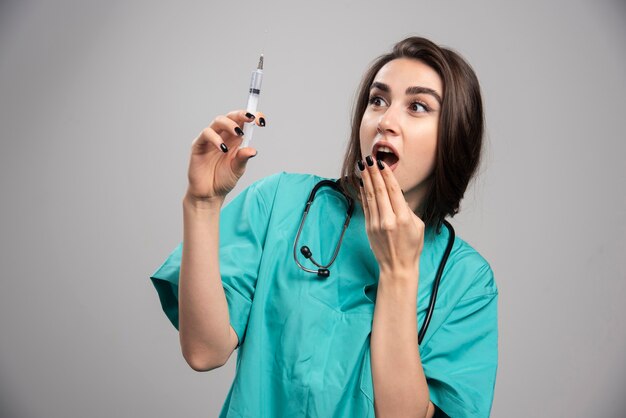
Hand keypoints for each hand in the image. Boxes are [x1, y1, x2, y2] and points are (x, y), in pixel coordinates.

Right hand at [186, 110, 264, 200]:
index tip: (261, 120)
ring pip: (218, 121)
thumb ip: (243, 158)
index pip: (242, 122)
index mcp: (235, 140)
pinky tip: (223, 148)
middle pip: (230, 117)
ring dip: (230, 124)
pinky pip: (206, 134)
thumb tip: (252, 150)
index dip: (251, 117)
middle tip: (251, 118)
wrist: (209, 194)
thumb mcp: (237, 169)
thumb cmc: (223, 180)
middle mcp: (223, 137)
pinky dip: (215, 139)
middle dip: (241, 114)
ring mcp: (210, 140)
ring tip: (238, 133)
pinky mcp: (198, 145)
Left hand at [358, 155, 424, 280]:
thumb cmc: (411, 247)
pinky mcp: (369, 228)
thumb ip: (407, 209)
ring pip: (370, 196)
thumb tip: (397, 195)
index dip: (386, 175)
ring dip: (366, 179)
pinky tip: (362, 183)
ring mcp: (376, 224)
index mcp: (403, 218)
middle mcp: (388, 220)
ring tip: (362, 166)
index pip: (393, 190)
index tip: (381, 163)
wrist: (397, 267)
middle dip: (373, 172)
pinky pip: (366, 206)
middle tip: (369, 158)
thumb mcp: (418, 226)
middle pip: (379, 190)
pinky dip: (363, 193)